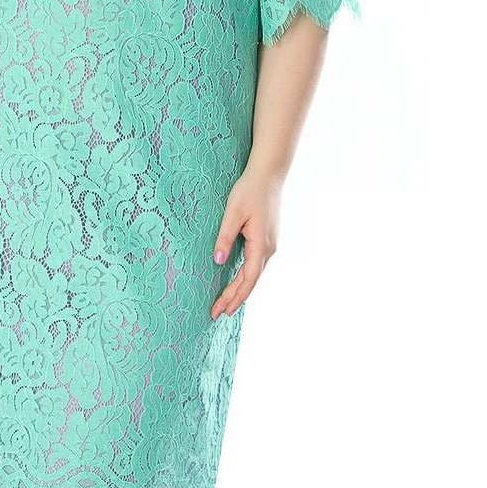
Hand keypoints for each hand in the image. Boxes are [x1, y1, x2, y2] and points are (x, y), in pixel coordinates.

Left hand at [209, 170, 280, 318]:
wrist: (269, 174)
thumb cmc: (249, 190)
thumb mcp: (233, 213)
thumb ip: (225, 237)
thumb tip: (218, 261)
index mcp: (261, 246)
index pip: (247, 280)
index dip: (234, 297)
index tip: (221, 311)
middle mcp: (268, 249)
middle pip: (250, 281)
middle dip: (234, 298)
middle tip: (217, 313)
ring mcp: (269, 244)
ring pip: (253, 273)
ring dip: (240, 289)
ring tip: (225, 302)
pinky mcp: (266, 238)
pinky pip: (255, 264)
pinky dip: (245, 276)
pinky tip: (237, 280)